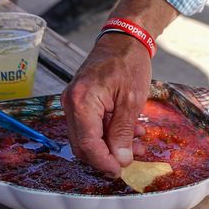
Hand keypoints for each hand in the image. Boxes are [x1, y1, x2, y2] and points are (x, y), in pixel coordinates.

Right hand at [62, 34, 153, 173]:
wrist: (124, 38)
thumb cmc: (129, 62)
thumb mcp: (132, 101)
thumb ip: (123, 132)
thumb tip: (120, 160)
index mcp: (82, 102)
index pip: (87, 144)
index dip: (104, 162)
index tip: (120, 171)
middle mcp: (71, 103)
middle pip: (83, 145)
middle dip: (107, 156)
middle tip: (130, 159)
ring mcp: (73, 102)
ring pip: (87, 137)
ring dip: (110, 145)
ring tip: (137, 144)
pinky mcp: (80, 101)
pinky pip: (90, 125)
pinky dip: (108, 132)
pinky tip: (131, 131)